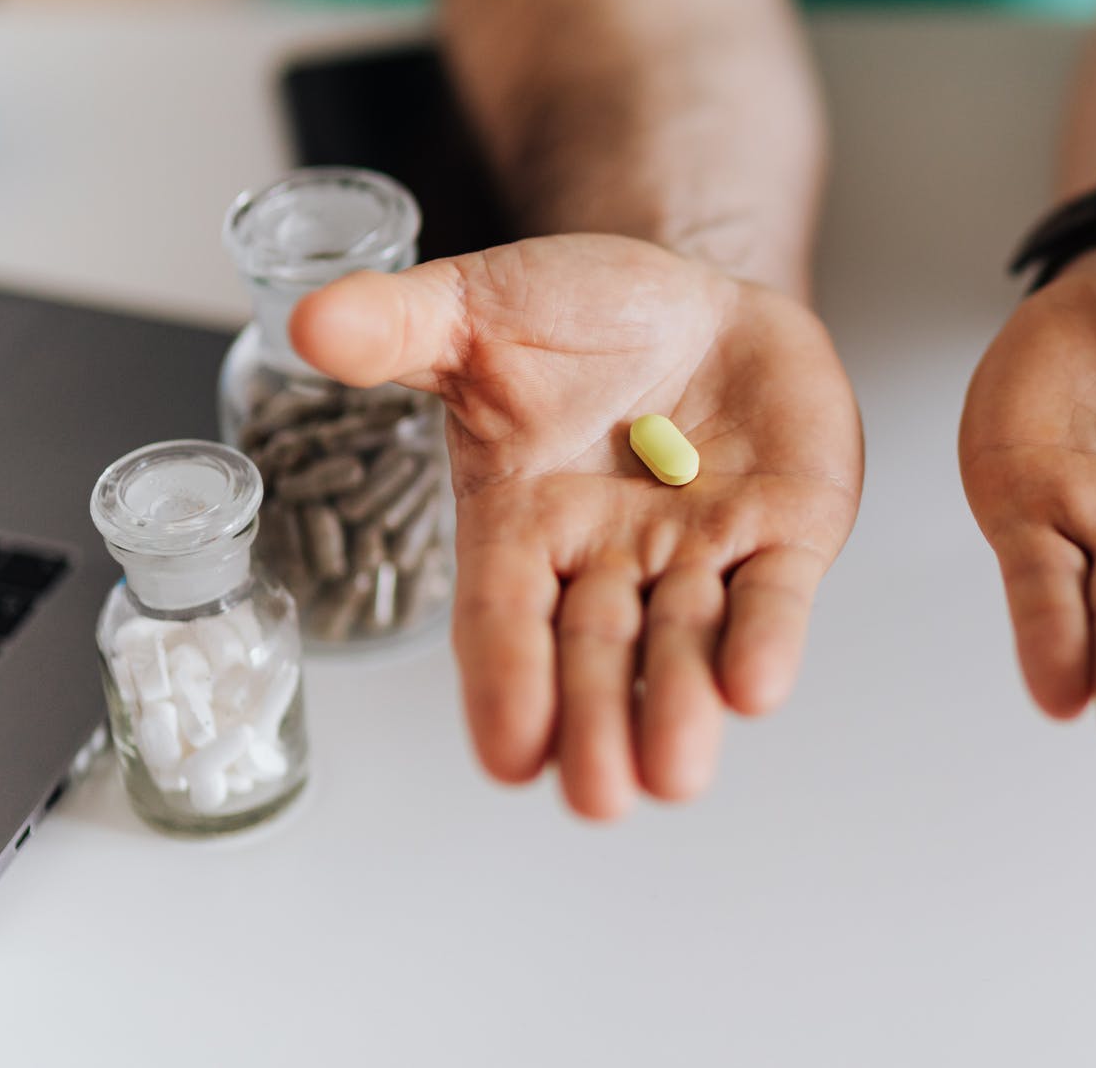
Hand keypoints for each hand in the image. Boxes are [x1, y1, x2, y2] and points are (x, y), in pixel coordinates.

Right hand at [290, 234, 862, 818]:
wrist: (698, 300)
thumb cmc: (580, 320)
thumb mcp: (479, 310)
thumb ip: (402, 325)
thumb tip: (310, 322)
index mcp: (524, 523)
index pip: (505, 616)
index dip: (507, 683)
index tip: (510, 755)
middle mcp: (610, 558)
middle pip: (597, 653)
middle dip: (597, 724)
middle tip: (599, 797)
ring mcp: (701, 551)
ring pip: (687, 642)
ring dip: (681, 705)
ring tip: (674, 773)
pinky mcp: (785, 533)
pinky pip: (775, 594)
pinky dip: (767, 639)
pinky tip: (757, 687)